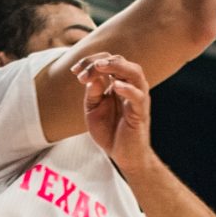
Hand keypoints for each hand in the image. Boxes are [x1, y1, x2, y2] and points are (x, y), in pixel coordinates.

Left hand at [74, 51, 153, 169]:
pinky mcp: (140, 112)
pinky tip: (115, 87)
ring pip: (135, 72)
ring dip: (117, 66)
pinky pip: (138, 96)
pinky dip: (128, 89)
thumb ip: (92, 92)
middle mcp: (129, 86)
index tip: (74, 70)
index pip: (107, 61)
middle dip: (99, 62)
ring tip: (100, 66)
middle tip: (83, 72)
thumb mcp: (92, 109)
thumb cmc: (109, 131)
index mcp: (117, 83)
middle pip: (119, 61)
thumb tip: (93, 76)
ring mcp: (137, 97)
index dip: (90, 61)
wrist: (123, 155)